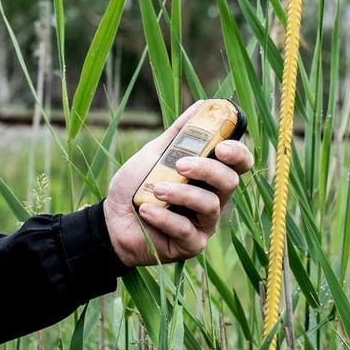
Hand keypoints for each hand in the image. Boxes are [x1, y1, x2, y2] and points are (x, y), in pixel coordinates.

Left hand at [103, 100, 254, 266]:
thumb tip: (203, 105)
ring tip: (156, 189)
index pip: (238, 163)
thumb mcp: (155, 154)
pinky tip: (146, 210)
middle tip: (181, 164)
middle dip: (208, 170)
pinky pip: (187, 230)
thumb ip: (180, 133)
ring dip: (181, 193)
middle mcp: (213, 198)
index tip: (222, 146)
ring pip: (210, 205)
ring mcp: (204, 224)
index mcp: (208, 175)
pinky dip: (164, 217)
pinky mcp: (192, 245)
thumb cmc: (137, 185)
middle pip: (230, 182)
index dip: (238, 154)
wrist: (111, 219)